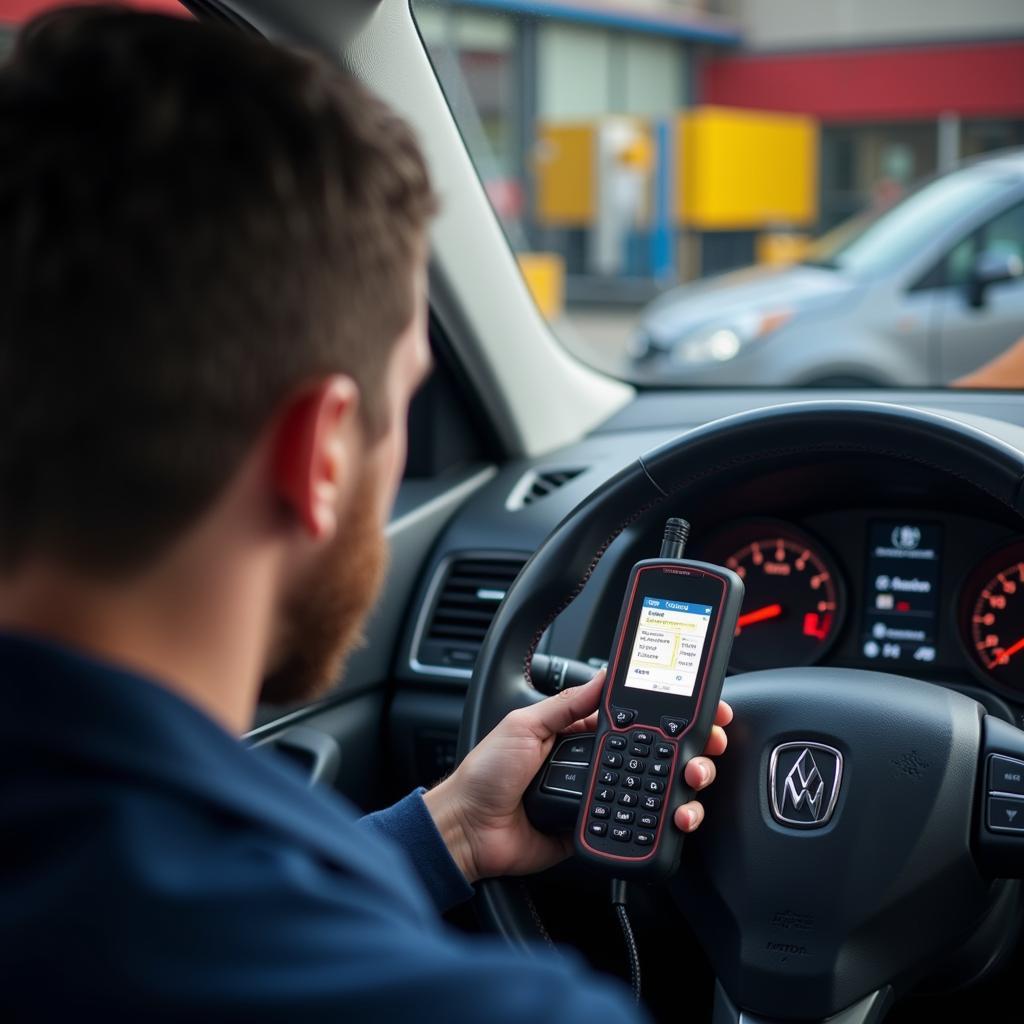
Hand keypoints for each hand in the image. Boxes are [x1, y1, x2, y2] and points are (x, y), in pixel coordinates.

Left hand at [423, 671, 732, 883]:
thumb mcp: (525, 724)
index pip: (636, 720)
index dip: (670, 716)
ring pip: (659, 792)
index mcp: (581, 734)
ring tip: (692, 780)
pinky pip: (640, 827)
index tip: (703, 709)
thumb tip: (606, 675)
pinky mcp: (600, 831)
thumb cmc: (487, 773)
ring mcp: (602, 800)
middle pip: (660, 756)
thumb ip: (568, 704)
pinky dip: (666, 823)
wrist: (467, 828)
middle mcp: (598, 766)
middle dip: (693, 749)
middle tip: (708, 746)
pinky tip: (676, 816)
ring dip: (686, 786)